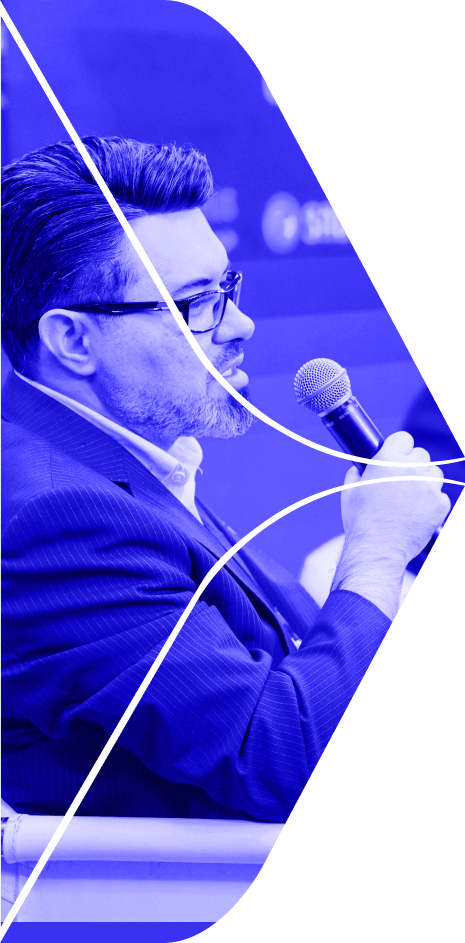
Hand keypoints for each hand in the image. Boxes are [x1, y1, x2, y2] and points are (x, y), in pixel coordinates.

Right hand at [340, 431, 450, 564]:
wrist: (378, 548)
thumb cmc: (360, 521)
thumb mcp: (350, 492)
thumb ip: (358, 473)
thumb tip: (360, 468)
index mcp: (387, 460)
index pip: (404, 438)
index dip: (401, 447)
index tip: (399, 456)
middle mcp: (411, 469)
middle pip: (422, 455)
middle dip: (414, 465)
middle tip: (403, 482)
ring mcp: (428, 486)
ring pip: (435, 473)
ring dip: (426, 482)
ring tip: (411, 499)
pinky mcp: (440, 504)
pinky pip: (441, 496)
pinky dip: (432, 503)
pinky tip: (418, 514)